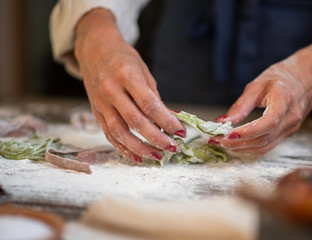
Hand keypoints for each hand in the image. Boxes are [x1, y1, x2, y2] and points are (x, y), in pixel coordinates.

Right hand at [75, 9, 185, 161]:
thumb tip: (170, 120)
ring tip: (157, 156)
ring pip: (120, 132)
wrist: (94, 50)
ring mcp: (101, 103)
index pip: (150, 105)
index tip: (180, 131)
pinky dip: (123, 148)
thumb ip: (154, 97)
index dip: (166, 121)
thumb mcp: (143, 71)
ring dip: (140, 148)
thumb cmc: (123, 59)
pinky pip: (109, 135)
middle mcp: (111, 90)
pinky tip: (137, 156)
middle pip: (136, 121)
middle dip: (156, 138)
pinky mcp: (95, 112)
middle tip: (172, 147)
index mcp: (127, 76)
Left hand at [209, 43, 311, 153]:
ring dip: (242, 148)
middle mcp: (291, 118)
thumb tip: (221, 121)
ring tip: (223, 143)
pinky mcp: (289, 133)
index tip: (228, 134)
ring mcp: (292, 128)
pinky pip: (269, 145)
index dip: (248, 132)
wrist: (307, 77)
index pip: (268, 123)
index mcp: (285, 100)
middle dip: (238, 143)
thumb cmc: (282, 77)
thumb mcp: (258, 85)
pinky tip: (237, 143)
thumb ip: (240, 105)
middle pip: (264, 139)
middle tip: (217, 140)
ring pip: (265, 147)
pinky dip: (251, 147)